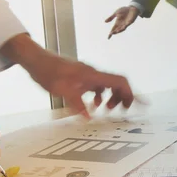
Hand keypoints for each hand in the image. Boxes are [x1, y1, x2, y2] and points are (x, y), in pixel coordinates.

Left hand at [0, 34, 134, 116]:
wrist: (35, 59)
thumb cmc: (47, 71)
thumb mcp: (61, 90)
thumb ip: (77, 104)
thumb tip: (89, 118)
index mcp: (92, 75)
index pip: (120, 82)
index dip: (132, 94)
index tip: (141, 104)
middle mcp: (93, 73)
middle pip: (118, 83)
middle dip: (124, 97)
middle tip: (122, 110)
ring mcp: (87, 74)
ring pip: (108, 85)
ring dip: (112, 97)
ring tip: (106, 110)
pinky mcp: (80, 76)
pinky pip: (97, 86)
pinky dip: (100, 96)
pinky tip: (91, 105)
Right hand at [105, 6, 139, 38]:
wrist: (131, 8)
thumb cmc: (124, 10)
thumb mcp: (116, 13)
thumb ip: (111, 17)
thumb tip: (105, 21)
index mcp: (117, 22)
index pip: (113, 29)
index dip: (111, 33)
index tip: (108, 38)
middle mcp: (121, 24)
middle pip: (117, 30)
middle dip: (114, 32)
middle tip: (111, 33)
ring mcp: (126, 23)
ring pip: (122, 28)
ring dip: (119, 30)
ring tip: (116, 31)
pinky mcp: (130, 21)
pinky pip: (127, 24)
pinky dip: (125, 26)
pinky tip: (123, 27)